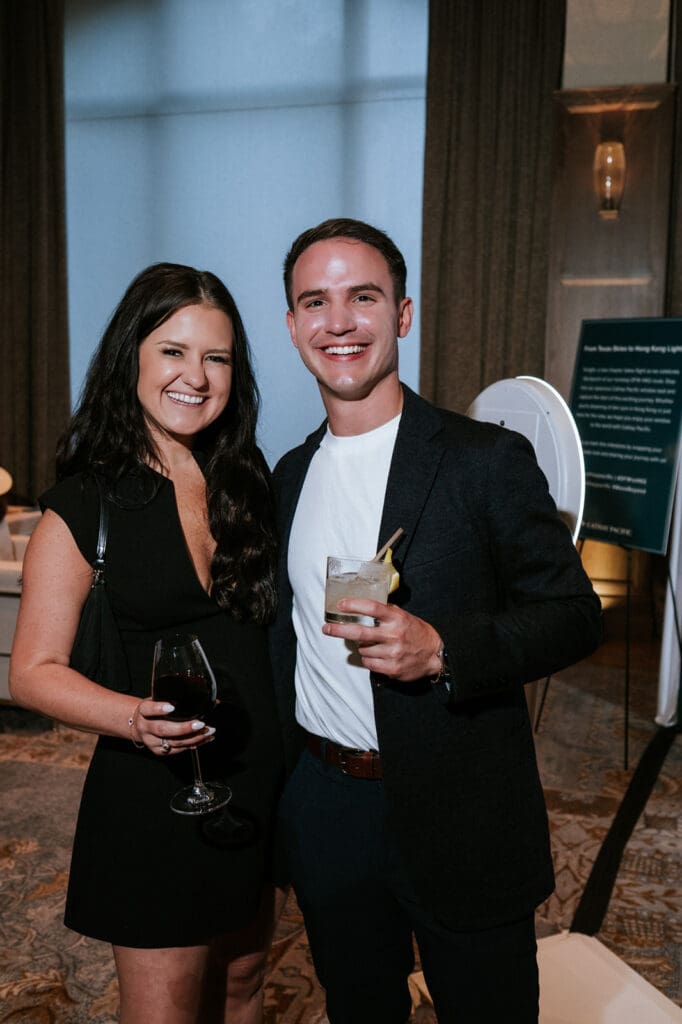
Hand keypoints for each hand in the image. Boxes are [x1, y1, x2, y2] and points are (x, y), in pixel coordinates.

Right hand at [129, 698, 215, 756]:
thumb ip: (174, 698)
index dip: (159, 709)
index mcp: (143, 711)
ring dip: (193, 738)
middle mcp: (145, 727)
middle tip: (200, 724)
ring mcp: (151, 741)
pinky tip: (204, 739)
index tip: (171, 707)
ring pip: (173, 742)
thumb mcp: (157, 700)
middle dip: (183, 728)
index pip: (148, 709)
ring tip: (208, 731)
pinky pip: (177, 750)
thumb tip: (209, 699)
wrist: (139, 726)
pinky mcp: (158, 751)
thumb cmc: (153, 711)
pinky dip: (193, 744)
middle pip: (163, 729)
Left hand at [322, 600, 442, 681]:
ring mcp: (393, 652)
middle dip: (339, 630)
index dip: (354, 606)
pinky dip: (369, 659)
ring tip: (373, 644)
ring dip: (362, 647)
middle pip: (360, 632)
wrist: (434, 654)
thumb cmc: (417, 632)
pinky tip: (377, 655)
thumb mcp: (404, 616)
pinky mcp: (392, 668)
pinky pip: (369, 663)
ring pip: (363, 649)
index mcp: (397, 618)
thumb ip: (387, 613)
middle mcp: (394, 634)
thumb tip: (363, 606)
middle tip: (326, 628)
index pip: (372, 608)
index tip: (340, 605)